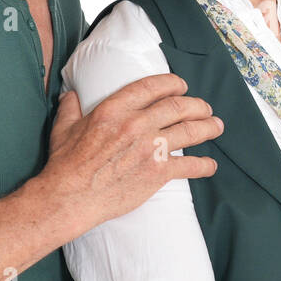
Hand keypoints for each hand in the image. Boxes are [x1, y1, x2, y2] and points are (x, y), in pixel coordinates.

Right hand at [43, 74, 221, 232]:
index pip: (152, 86)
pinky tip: (210, 165)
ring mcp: (150, 148)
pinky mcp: (157, 172)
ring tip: (216, 126)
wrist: (70, 197)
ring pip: (190, 131)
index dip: (172, 83)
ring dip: (208, 127)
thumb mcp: (63, 128)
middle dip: (197, 105)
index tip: (182, 85)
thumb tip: (71, 95)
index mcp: (114, 109)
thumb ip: (70, 108)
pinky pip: (189, 166)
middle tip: (205, 108)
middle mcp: (136, 124)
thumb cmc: (65, 164)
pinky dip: (204, 165)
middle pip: (178, 106)